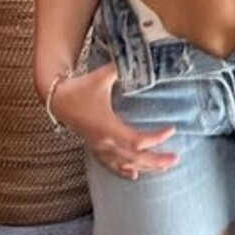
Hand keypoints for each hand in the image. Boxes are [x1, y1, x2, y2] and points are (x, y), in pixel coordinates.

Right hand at [49, 64, 178, 180]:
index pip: (137, 141)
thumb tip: (139, 58)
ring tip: (164, 167)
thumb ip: (121, 68)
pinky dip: (123, 171)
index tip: (172, 129)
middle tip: (176, 158)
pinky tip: (134, 176)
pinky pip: (110, 165)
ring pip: (125, 165)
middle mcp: (104, 142)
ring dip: (145, 167)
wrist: (57, 99)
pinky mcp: (94, 147)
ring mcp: (99, 148)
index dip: (156, 138)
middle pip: (134, 159)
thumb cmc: (80, 87)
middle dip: (156, 161)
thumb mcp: (102, 76)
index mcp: (108, 127)